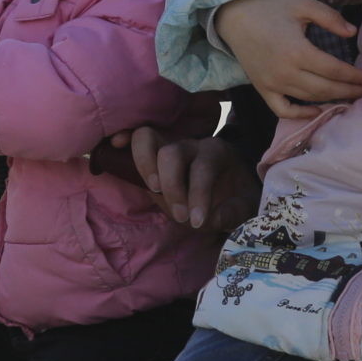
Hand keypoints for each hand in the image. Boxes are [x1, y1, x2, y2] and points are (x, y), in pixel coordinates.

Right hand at [118, 128, 260, 230]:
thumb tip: (207, 219)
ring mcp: (168, 146)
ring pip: (147, 137)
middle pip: (172, 153)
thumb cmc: (237, 194)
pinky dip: (123, 141)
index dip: (198, 196)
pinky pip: (134, 139)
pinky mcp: (152, 153)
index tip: (197, 223)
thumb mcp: (246, 205)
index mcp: (216, 153)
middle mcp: (191, 145)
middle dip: (172, 186)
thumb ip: (231, 213)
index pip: (202, 169)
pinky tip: (115, 145)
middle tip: (179, 215)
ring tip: (154, 189)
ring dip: (144, 164)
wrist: (233, 183)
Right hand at [212, 0, 361, 119]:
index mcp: (297, 51)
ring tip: (349, 98)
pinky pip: (283, 110)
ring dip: (331, 101)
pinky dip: (300, 115)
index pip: (333, 70)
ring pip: (308, 99)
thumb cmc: (271, 8)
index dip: (353, 77)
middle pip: (325, 89)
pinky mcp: (263, 89)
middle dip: (349, 92)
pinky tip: (316, 111)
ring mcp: (272, 84)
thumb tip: (352, 33)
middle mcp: (285, 72)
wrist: (235, 17)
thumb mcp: (303, 5)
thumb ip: (330, 18)